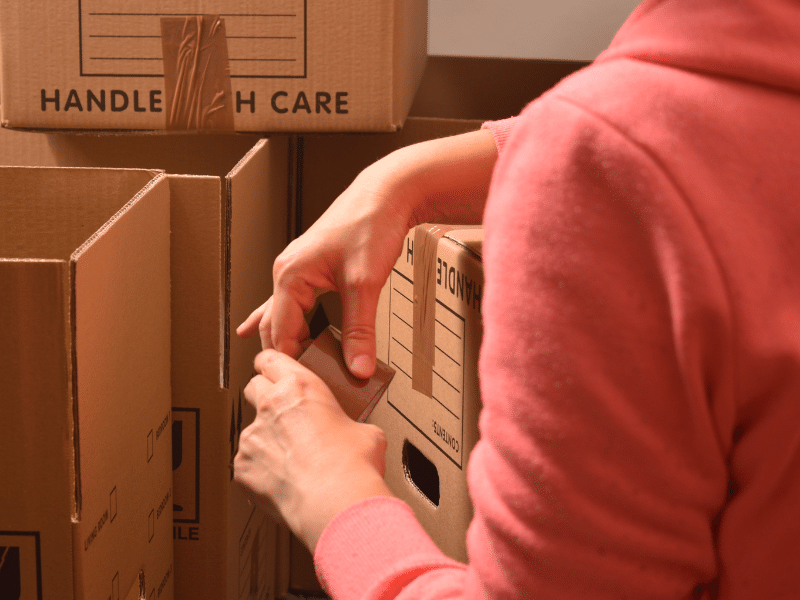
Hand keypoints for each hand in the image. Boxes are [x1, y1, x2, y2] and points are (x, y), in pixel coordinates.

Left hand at [233, 349, 392, 553]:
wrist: (336, 504)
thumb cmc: (353, 466)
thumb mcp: (365, 431)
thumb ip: (347, 424)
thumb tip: (353, 433)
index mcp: (300, 388)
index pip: (272, 359)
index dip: (273, 365)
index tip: (276, 371)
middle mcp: (270, 406)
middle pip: (253, 386)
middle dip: (264, 395)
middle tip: (283, 411)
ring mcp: (252, 437)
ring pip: (251, 429)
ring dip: (266, 439)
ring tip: (291, 460)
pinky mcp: (242, 468)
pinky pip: (247, 463)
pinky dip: (261, 470)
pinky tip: (284, 481)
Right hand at [237, 129, 497, 377]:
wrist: (387, 194)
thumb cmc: (370, 224)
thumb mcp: (364, 284)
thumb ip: (360, 330)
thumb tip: (357, 367)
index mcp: (290, 275)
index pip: (280, 333)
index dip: (291, 364)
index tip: (302, 389)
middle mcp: (287, 271)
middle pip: (276, 327)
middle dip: (286, 357)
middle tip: (298, 387)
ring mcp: (299, 269)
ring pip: (282, 315)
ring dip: (286, 341)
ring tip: (283, 371)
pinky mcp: (314, 268)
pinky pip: (292, 302)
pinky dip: (286, 321)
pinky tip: (259, 327)